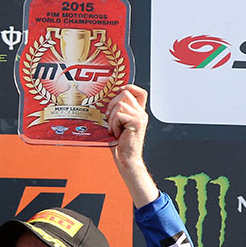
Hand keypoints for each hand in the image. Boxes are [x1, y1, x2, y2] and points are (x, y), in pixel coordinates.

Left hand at [105, 84, 156, 207]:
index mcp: (138, 112)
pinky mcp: (136, 122)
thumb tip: (103, 102)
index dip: (129, 87)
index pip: (139, 92)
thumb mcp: (118, 125)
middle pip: (125, 94)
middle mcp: (141, 113)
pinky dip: (113, 125)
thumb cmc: (120, 145)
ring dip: (112, 118)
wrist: (126, 160)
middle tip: (109, 119)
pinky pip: (118, 115)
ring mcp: (140, 117)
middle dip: (112, 104)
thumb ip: (117, 113)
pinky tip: (116, 134)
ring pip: (120, 105)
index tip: (118, 91)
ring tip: (114, 130)